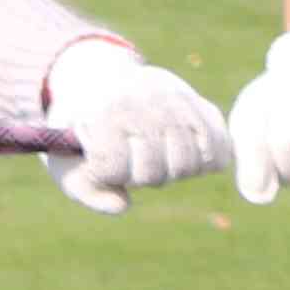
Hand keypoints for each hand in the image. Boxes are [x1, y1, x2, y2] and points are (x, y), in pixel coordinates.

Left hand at [42, 37, 227, 219]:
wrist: (107, 84)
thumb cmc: (86, 130)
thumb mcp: (68, 157)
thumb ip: (86, 189)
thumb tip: (122, 205)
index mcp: (106, 111)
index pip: (114, 167)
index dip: (108, 174)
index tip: (103, 157)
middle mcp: (146, 101)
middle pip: (155, 172)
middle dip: (141, 176)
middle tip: (134, 158)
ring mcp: (180, 101)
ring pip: (191, 164)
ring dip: (174, 171)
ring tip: (158, 156)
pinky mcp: (204, 106)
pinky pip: (221, 151)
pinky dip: (207, 162)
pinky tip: (187, 153)